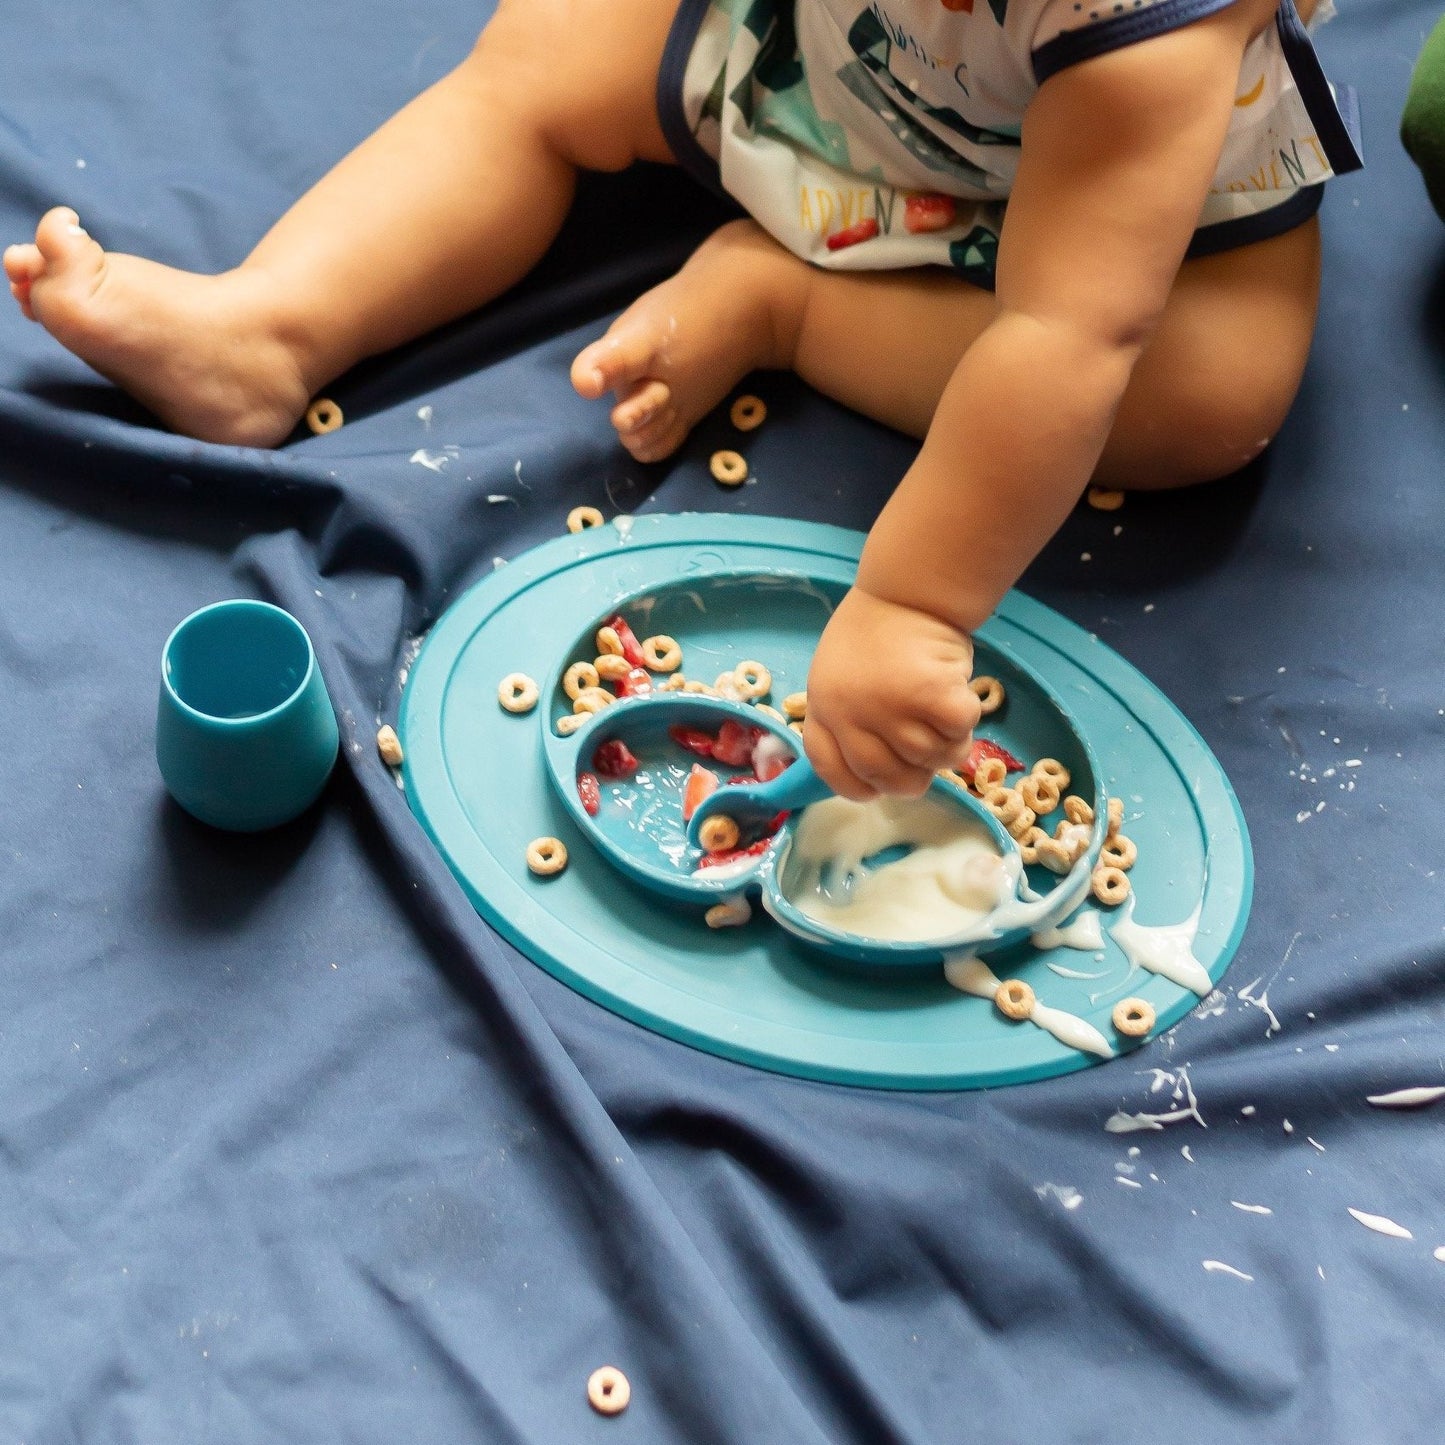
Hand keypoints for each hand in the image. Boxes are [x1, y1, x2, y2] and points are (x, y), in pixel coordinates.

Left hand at [802, 586, 980, 798]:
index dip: (857, 787)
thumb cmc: (878, 631)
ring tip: (945, 718)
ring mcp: (889, 706)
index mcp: (823, 707)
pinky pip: (956, 736)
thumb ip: (851, 720)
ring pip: (928, 760)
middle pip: (886, 777)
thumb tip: (880, 776)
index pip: (831, 769)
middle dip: (913, 777)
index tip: (877, 788)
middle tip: (928, 756)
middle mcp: (850, 712)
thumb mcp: (841, 676)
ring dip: (947, 747)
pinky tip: (960, 700)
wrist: (909, 589)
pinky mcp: (929, 695)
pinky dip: (965, 726)